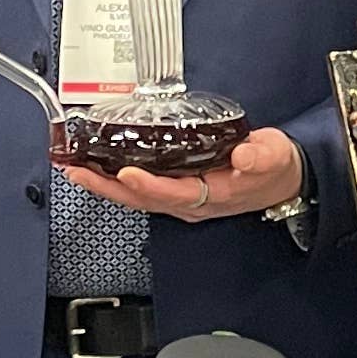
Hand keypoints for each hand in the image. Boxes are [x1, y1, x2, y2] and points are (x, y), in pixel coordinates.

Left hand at [52, 127, 307, 224]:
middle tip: (78, 172)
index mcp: (213, 196)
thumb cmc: (273, 168)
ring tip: (76, 170)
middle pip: (143, 200)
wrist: (280, 179)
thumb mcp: (275, 157)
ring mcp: (181, 199)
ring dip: (104, 185)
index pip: (175, 194)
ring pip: (136, 197)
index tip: (127, 172)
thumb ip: (261, 156)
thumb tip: (243, 154)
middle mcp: (191, 203)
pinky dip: (115, 180)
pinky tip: (98, 169)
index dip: (149, 185)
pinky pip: (140, 190)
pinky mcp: (176, 190)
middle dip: (108, 187)